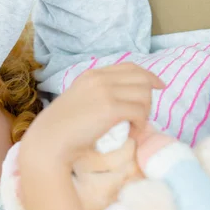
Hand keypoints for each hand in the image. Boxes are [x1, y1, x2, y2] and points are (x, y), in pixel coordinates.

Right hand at [20, 63, 163, 166]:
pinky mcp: (110, 108)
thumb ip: (98, 95)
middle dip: (149, 98)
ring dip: (145, 113)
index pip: (130, 67)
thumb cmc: (61, 129)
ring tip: (134, 127)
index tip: (159, 86)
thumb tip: (124, 101)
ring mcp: (105, 91)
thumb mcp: (80, 101)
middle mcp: (100, 78)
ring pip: (144, 95)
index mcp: (92, 75)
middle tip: (141, 117)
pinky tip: (132, 133)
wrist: (49, 141)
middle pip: (142, 79)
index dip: (149, 76)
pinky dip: (140, 125)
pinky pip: (140, 112)